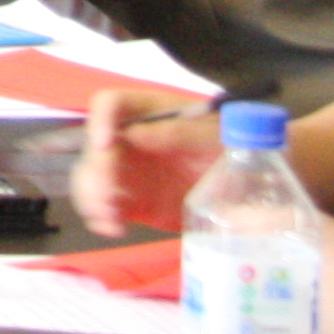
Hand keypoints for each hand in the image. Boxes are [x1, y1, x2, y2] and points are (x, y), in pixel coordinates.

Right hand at [71, 86, 226, 234]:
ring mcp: (125, 171)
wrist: (244, 186)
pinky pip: (102, 207)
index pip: (109, 104)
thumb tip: (137, 134)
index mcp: (146, 113)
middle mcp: (126, 138)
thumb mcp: (211, 135)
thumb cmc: (227, 147)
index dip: (99, 121)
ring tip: (113, 220)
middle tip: (109, 200)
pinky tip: (116, 229)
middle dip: (96, 173)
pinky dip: (101, 219)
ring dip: (92, 198)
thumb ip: (179, 132)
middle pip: (94, 148)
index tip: (103, 146)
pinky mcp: (130, 201)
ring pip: (89, 178)